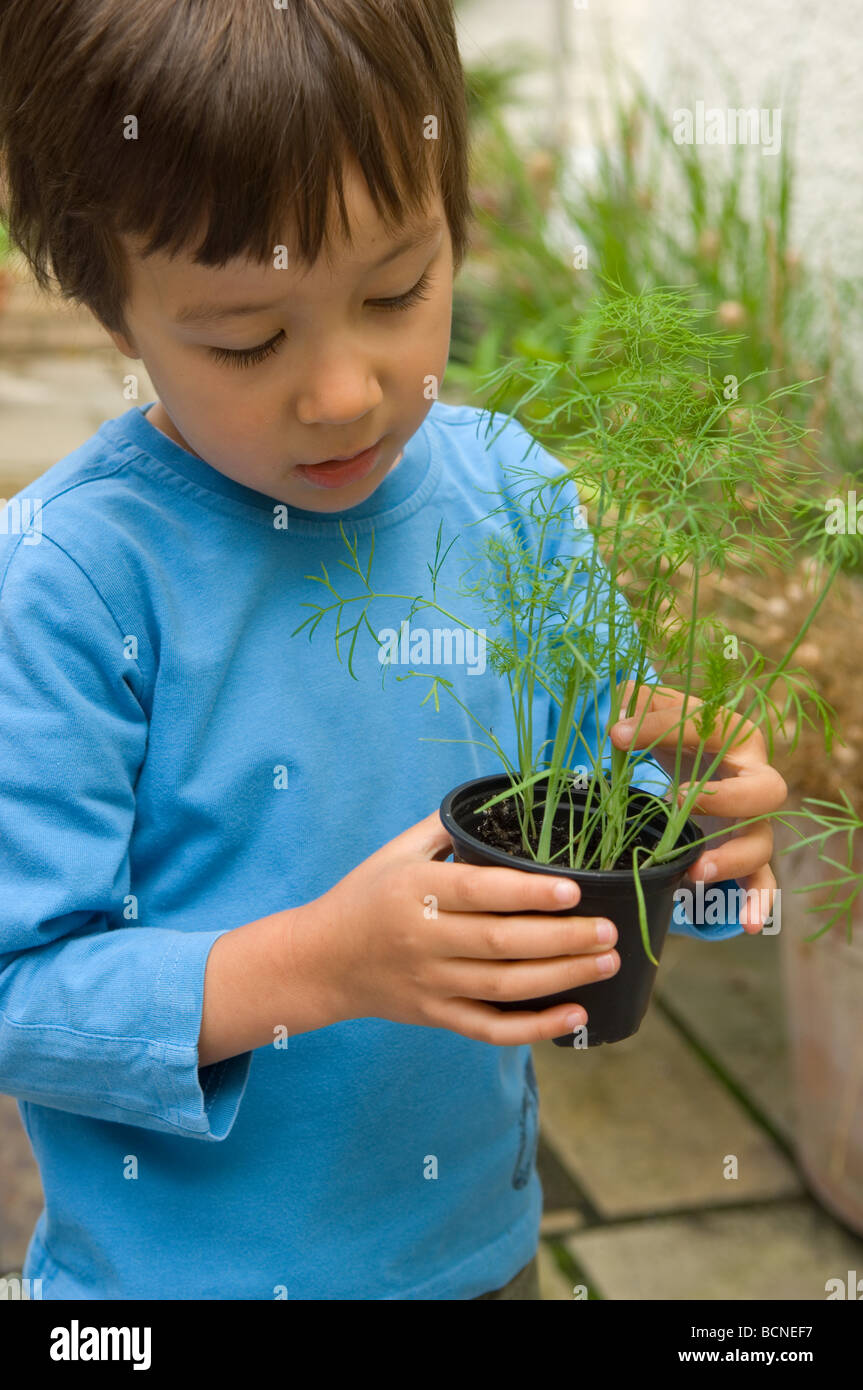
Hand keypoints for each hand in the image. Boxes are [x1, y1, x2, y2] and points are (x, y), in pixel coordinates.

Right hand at [302, 811, 620, 1043]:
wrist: (320, 961)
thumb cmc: (365, 895)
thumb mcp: (396, 852)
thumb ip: (445, 827)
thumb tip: (502, 799)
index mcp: (415, 890)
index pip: (480, 892)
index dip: (529, 894)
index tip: (575, 890)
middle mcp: (423, 939)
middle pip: (502, 945)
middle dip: (564, 939)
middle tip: (610, 931)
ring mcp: (431, 983)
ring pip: (504, 986)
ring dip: (563, 977)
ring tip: (607, 962)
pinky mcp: (436, 1016)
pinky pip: (491, 1028)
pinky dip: (535, 1029)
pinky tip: (576, 1016)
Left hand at [609, 681, 787, 932]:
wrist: (701, 769)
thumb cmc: (682, 741)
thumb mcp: (663, 716)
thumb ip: (643, 704)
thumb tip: (621, 696)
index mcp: (736, 735)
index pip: (708, 728)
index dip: (661, 727)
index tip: (617, 735)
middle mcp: (756, 778)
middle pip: (766, 790)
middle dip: (726, 798)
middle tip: (680, 799)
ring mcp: (755, 821)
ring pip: (762, 842)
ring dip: (732, 858)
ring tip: (695, 871)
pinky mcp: (749, 855)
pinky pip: (763, 883)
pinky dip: (757, 902)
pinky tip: (744, 923)